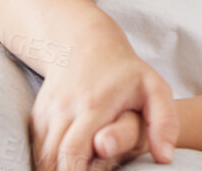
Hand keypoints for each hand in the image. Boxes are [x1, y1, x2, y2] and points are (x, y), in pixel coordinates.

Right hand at [30, 39, 177, 170]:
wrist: (86, 43)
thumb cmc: (126, 72)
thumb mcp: (155, 88)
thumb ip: (165, 122)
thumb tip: (165, 158)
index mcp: (94, 105)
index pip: (73, 152)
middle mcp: (65, 109)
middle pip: (53, 160)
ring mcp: (48, 112)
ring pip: (42, 158)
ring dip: (56, 170)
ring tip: (81, 167)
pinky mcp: (37, 116)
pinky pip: (36, 149)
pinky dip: (49, 162)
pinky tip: (67, 164)